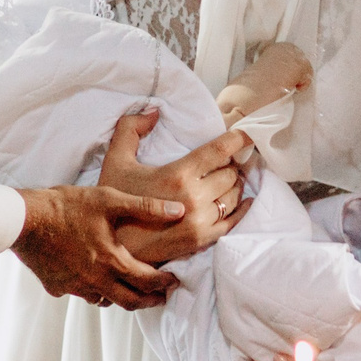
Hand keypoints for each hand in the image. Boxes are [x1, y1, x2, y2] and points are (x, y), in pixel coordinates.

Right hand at [12, 184, 184, 308]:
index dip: (164, 283)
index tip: (174, 282)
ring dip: (119, 297)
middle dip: (149, 301)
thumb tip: (179, 210)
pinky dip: (90, 290)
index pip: (147, 281)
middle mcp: (94, 280)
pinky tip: (91, 279)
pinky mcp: (55, 287)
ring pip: (103, 300)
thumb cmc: (66, 206)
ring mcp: (73, 287)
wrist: (23, 219)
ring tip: (128, 289)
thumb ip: (147, 207)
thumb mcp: (109, 199)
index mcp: (111, 261)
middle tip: (160, 298)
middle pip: (129, 301)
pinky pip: (79, 293)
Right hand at [99, 110, 250, 264]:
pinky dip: (243, 208)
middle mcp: (194, 197)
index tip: (246, 134)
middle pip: (230, 173)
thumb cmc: (115, 204)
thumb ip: (130, 129)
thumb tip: (154, 112)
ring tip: (227, 179)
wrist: (113, 247)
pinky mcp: (203, 240)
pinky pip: (234, 221)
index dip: (237, 139)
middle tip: (226, 162)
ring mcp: (201, 221)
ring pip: (234, 195)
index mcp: (178, 175)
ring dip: (234, 185)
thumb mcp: (115, 161)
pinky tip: (246, 201)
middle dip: (231, 164)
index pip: (219, 151)